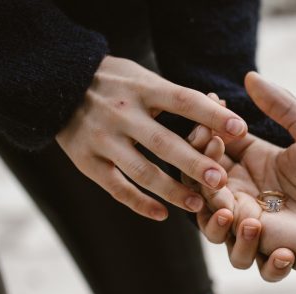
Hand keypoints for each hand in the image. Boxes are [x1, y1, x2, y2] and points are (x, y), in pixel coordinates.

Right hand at [56, 56, 247, 220]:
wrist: (55, 85)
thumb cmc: (112, 81)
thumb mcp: (141, 77)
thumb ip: (175, 96)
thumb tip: (221, 109)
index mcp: (142, 89)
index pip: (183, 100)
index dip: (211, 115)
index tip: (240, 129)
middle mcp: (122, 114)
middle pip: (163, 142)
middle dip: (193, 162)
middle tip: (220, 180)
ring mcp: (102, 139)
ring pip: (141, 171)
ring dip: (171, 190)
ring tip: (197, 205)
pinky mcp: (85, 161)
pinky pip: (115, 188)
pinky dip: (139, 203)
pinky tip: (162, 214)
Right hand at [198, 72, 295, 293]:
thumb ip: (281, 105)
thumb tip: (250, 75)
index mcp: (253, 163)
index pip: (213, 149)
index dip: (203, 137)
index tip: (205, 124)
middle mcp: (245, 193)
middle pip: (201, 187)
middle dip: (200, 176)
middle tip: (217, 168)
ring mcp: (251, 225)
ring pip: (210, 227)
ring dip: (216, 222)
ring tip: (243, 215)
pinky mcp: (264, 252)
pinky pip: (243, 259)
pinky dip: (252, 251)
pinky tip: (285, 247)